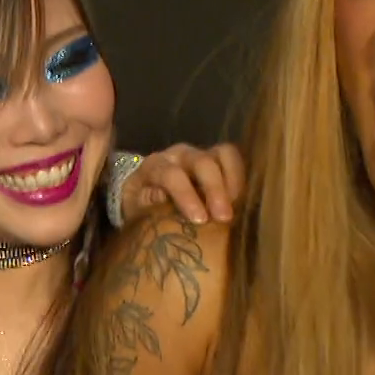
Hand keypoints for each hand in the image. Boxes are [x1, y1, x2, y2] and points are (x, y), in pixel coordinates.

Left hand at [120, 142, 244, 223]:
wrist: (143, 193)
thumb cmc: (140, 205)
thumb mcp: (133, 208)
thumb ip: (144, 203)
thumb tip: (161, 197)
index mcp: (156, 166)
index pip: (172, 175)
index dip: (187, 195)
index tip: (200, 220)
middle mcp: (179, 155)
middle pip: (202, 162)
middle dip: (215, 189)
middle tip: (224, 217)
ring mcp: (200, 154)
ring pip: (222, 154)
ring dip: (233, 181)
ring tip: (237, 207)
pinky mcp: (216, 159)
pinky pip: (232, 159)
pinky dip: (239, 178)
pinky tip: (241, 200)